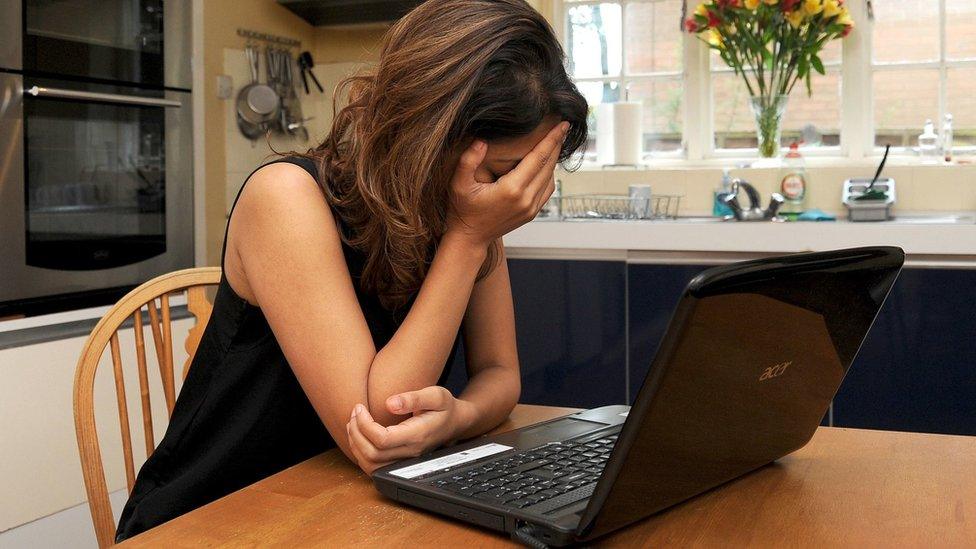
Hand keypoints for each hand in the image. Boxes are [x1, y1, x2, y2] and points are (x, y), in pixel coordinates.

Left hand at [345, 386, 473, 474]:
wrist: (456, 423)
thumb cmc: (445, 407)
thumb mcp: (435, 395)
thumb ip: (413, 398)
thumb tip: (389, 403)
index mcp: (417, 435)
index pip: (382, 439)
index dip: (364, 424)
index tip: (360, 407)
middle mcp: (410, 453)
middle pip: (372, 454)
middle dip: (356, 433)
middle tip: (354, 413)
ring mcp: (405, 461)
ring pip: (371, 465)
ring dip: (356, 445)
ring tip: (352, 423)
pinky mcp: (400, 463)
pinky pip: (374, 468)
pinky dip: (360, 454)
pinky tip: (359, 437)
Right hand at [447, 121, 568, 247]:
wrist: (469, 238)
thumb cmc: (462, 210)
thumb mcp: (459, 184)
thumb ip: (468, 160)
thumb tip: (481, 141)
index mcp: (511, 189)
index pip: (538, 158)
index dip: (552, 139)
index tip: (563, 125)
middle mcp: (526, 199)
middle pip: (549, 166)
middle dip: (557, 145)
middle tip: (563, 127)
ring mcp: (531, 208)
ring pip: (551, 178)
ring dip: (554, 160)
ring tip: (555, 143)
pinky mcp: (531, 214)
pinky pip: (547, 190)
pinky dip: (549, 175)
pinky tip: (546, 165)